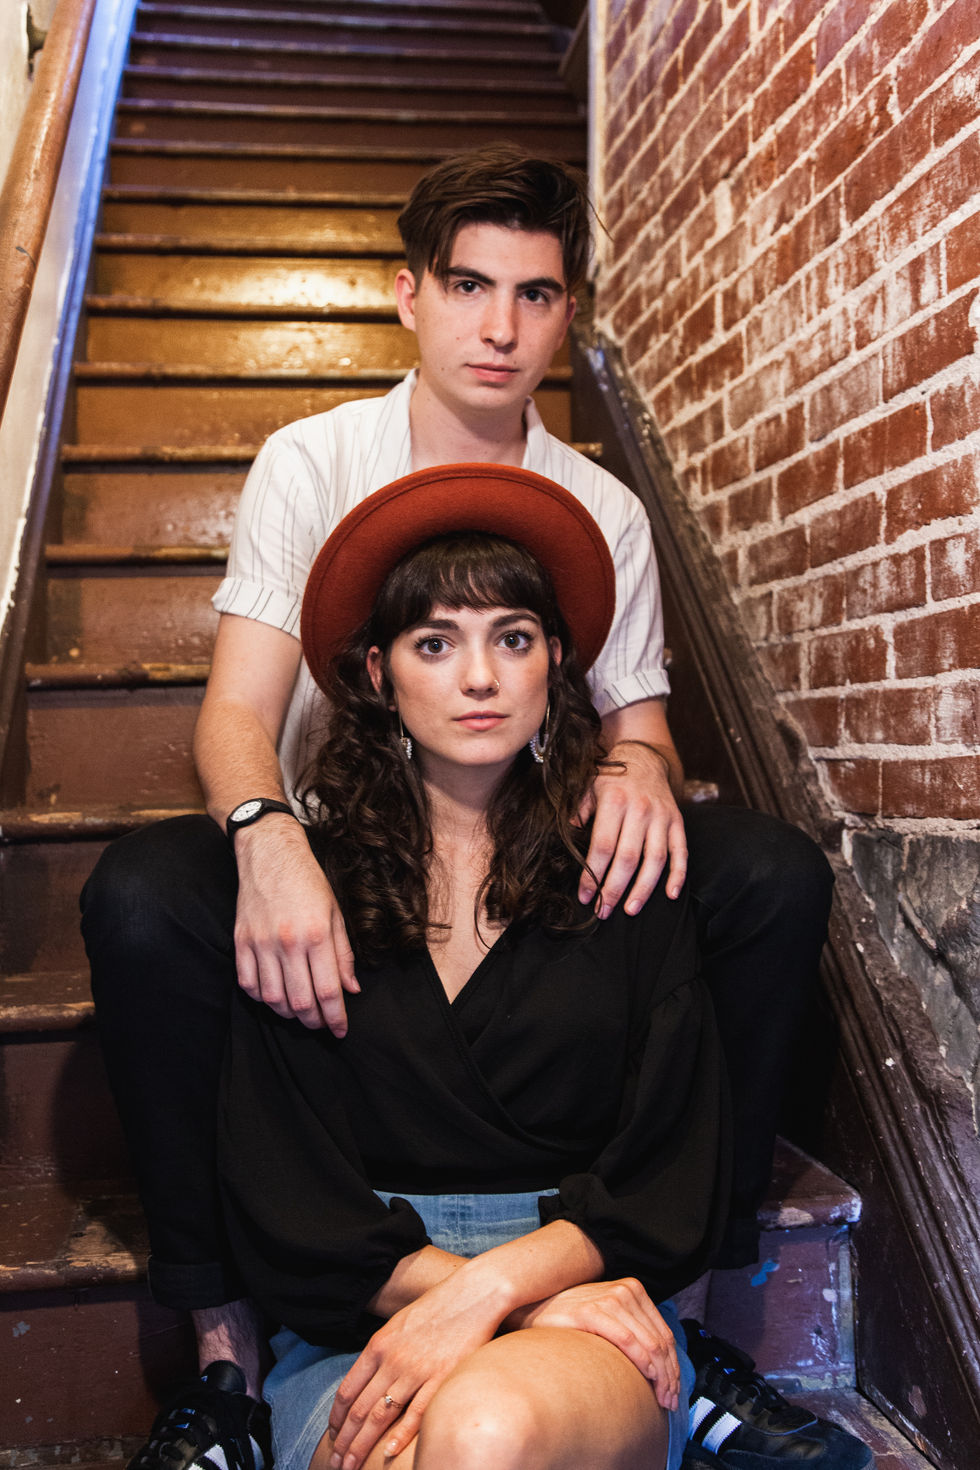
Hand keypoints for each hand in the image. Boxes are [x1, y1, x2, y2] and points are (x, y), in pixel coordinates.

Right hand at [233, 816, 357, 1035]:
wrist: (270, 853)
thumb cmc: (308, 881)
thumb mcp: (335, 913)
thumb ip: (343, 954)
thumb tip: (351, 989)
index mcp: (316, 934)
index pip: (328, 991)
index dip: (335, 1018)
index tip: (340, 1031)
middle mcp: (288, 942)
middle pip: (300, 1002)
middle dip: (314, 1022)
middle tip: (321, 1024)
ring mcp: (261, 943)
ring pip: (273, 999)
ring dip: (288, 1014)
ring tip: (300, 1012)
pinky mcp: (241, 941)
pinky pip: (248, 984)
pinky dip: (261, 999)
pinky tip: (274, 996)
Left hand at [326, 1269, 505, 1468]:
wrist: (474, 1293)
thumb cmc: (437, 1307)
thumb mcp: (400, 1324)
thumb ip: (383, 1352)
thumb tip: (368, 1379)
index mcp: (379, 1345)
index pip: (348, 1390)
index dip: (337, 1419)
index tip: (333, 1438)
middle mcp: (392, 1359)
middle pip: (359, 1409)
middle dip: (344, 1442)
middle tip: (336, 1464)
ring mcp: (416, 1370)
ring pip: (380, 1416)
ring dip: (362, 1446)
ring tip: (352, 1467)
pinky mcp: (441, 1377)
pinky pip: (416, 1413)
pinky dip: (400, 1436)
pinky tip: (388, 1452)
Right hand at [514, 1278, 679, 1411]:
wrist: (534, 1311)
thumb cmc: (574, 1323)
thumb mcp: (610, 1321)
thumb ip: (633, 1332)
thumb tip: (660, 1367)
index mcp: (633, 1291)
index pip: (664, 1334)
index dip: (674, 1366)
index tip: (675, 1392)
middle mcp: (625, 1291)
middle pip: (660, 1341)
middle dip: (670, 1376)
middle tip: (671, 1402)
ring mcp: (608, 1299)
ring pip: (649, 1343)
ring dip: (661, 1375)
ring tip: (661, 1399)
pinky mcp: (591, 1311)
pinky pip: (625, 1339)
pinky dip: (641, 1360)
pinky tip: (646, 1378)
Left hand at [579, 741, 687, 915]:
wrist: (643, 759)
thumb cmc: (609, 779)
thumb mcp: (586, 788)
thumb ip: (577, 812)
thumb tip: (568, 836)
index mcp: (615, 802)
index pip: (603, 847)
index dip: (593, 875)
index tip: (585, 896)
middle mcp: (641, 810)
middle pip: (628, 859)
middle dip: (614, 889)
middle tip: (603, 911)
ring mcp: (662, 817)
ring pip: (655, 860)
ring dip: (643, 889)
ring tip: (630, 909)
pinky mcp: (678, 822)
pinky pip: (681, 852)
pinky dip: (679, 875)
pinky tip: (671, 895)